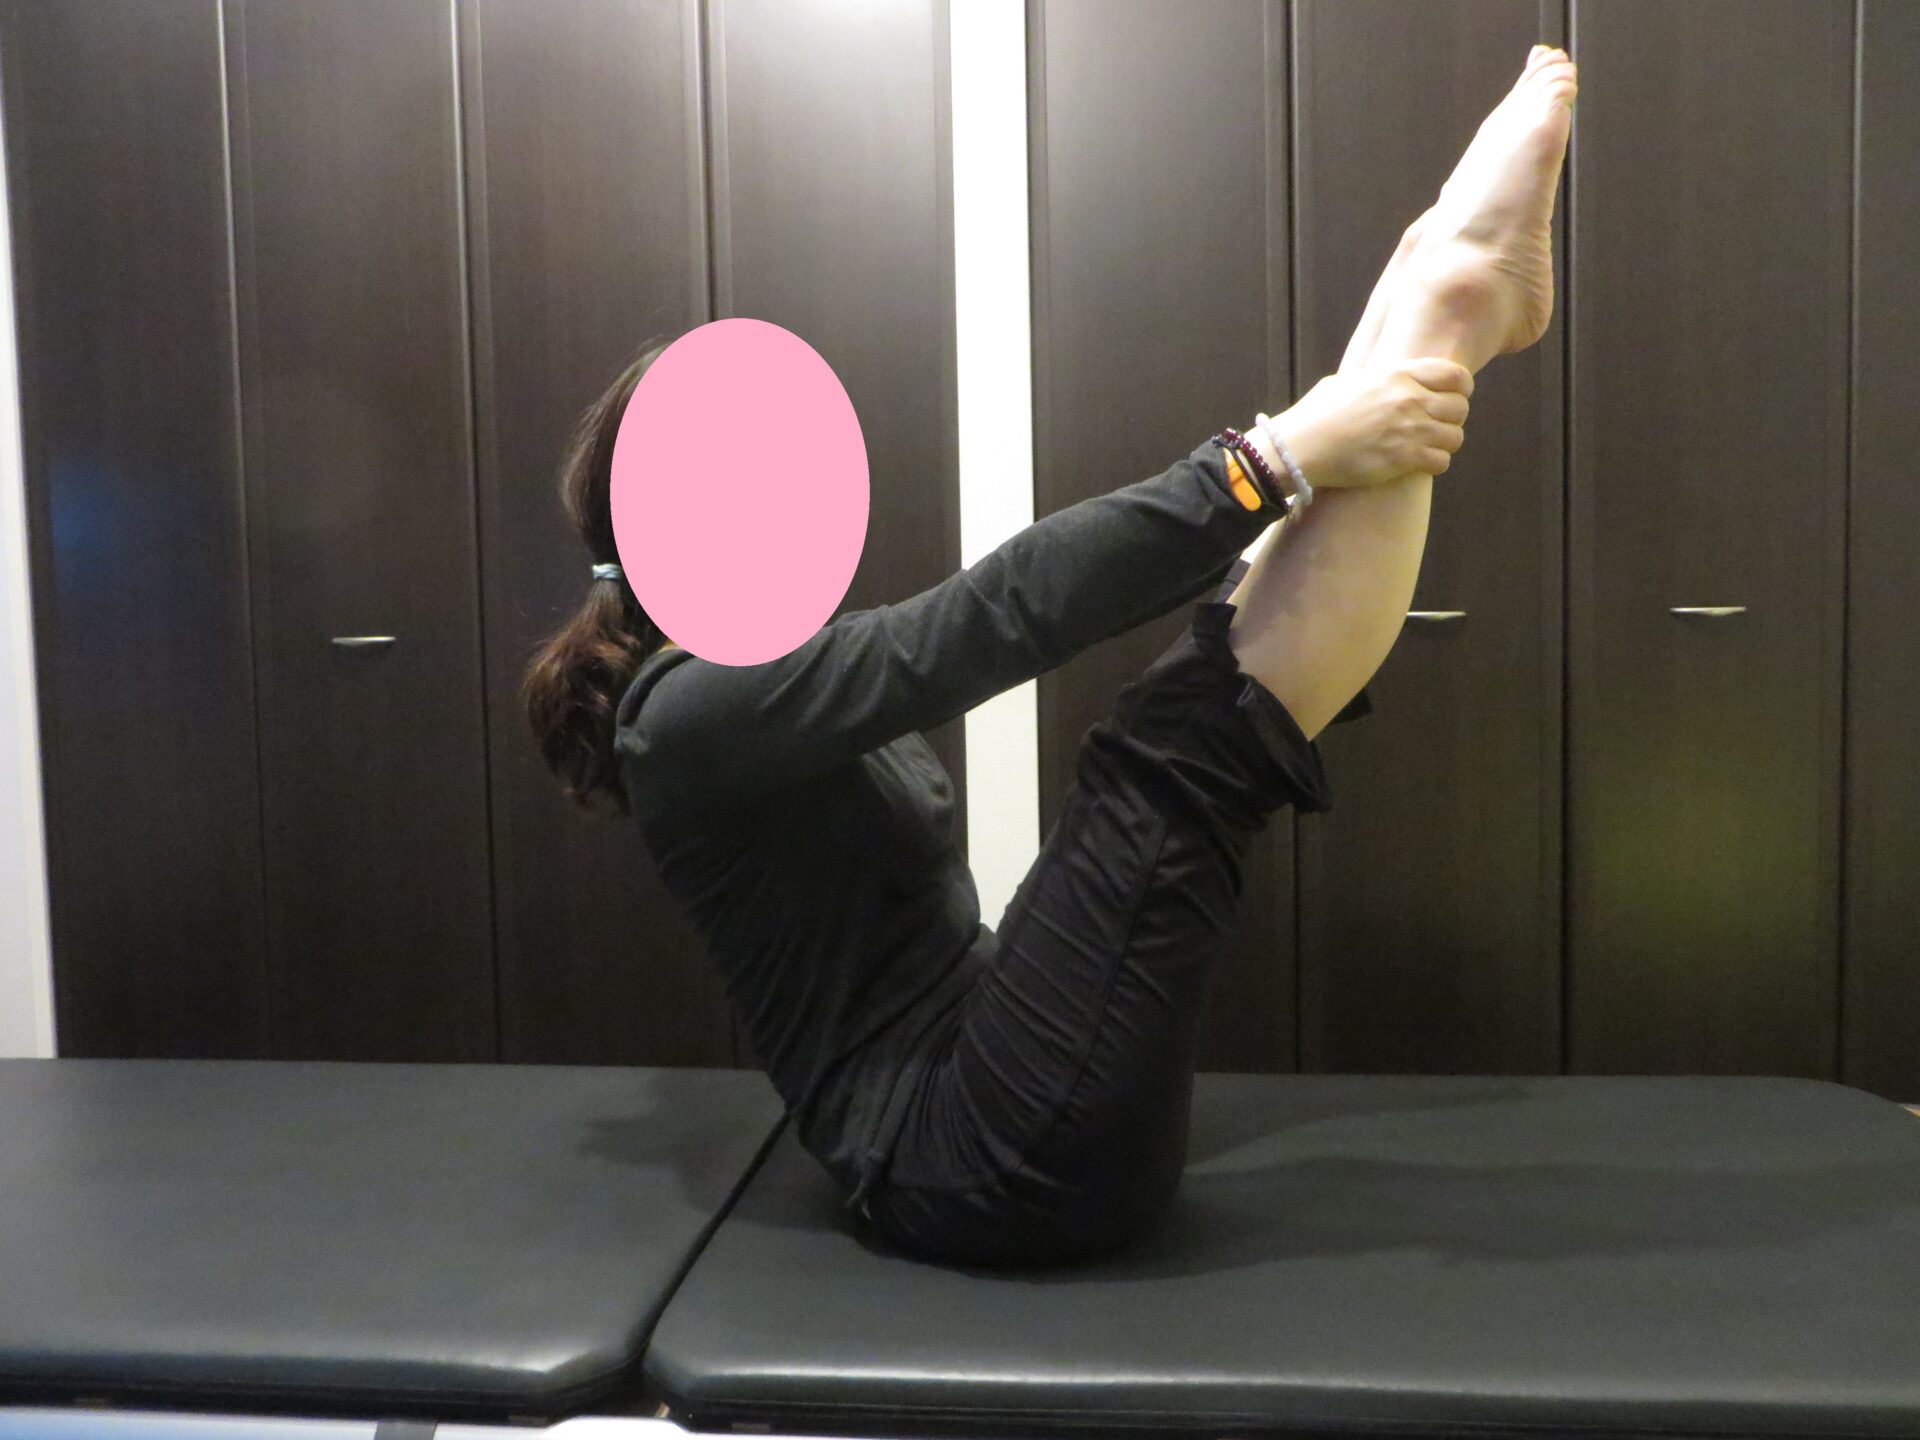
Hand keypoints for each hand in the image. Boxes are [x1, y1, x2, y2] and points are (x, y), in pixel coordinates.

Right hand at [1267, 358, 1472, 489]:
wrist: (1300, 447)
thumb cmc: (1317, 414)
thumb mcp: (1349, 380)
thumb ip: (1378, 377)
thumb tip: (1386, 376)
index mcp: (1398, 374)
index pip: (1454, 375)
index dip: (1461, 387)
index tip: (1453, 396)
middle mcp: (1408, 399)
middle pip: (1460, 407)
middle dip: (1453, 418)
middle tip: (1438, 425)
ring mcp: (1408, 430)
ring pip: (1455, 436)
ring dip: (1444, 443)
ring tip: (1428, 446)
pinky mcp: (1403, 459)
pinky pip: (1442, 461)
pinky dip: (1434, 463)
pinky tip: (1419, 463)